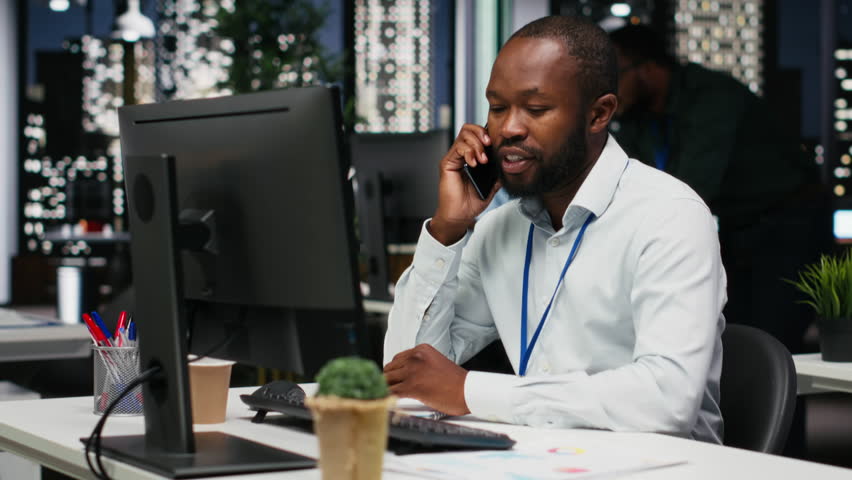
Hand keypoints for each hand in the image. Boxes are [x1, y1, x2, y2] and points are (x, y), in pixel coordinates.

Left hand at [383, 344, 470, 415]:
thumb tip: (405, 374)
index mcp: (421, 350)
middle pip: (390, 368)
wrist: (468, 391)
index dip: (395, 371)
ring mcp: (412, 371)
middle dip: (390, 379)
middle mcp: (415, 358)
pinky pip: (391, 391)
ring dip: (387, 388)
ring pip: (387, 379)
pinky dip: (388, 397)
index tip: (395, 378)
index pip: (397, 358)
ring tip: (390, 396)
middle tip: (392, 388)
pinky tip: (390, 401)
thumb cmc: (456, 382)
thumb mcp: (436, 363)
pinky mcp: (412, 386)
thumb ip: (420, 365)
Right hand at [429, 124, 501, 244]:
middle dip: (481, 134)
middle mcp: (460, 155)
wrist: (460, 216)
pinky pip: (457, 148)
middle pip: (468, 129)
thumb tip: (508, 164)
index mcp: (470, 158)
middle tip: (488, 145)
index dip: (486, 134)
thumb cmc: (470, 203)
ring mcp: (453, 158)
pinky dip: (468, 152)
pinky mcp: (447, 163)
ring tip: (482, 160)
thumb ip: (497, 174)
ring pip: (463, 135)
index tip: (495, 142)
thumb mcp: (491, 186)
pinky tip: (473, 163)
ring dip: (476, 145)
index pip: (476, 135)